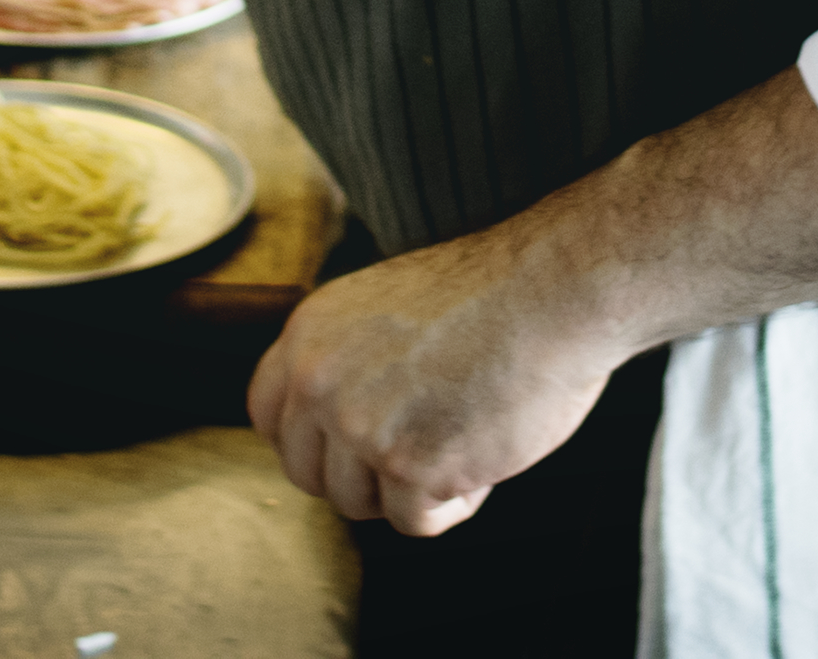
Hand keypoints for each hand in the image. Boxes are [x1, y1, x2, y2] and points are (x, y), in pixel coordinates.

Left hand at [249, 227, 631, 538]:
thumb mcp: (385, 308)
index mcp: (309, 333)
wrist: (551, 294)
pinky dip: (453, 504)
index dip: (308, 442)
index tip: (345, 450)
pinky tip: (481, 459)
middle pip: (309, 474)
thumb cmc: (491, 299)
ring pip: (359, 504)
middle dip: (361, 476)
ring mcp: (361, 427)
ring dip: (409, 489)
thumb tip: (334, 426)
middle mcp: (320, 381)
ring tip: (460, 439)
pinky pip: (414, 523)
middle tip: (417, 451)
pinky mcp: (410, 468)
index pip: (266, 415)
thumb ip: (347, 361)